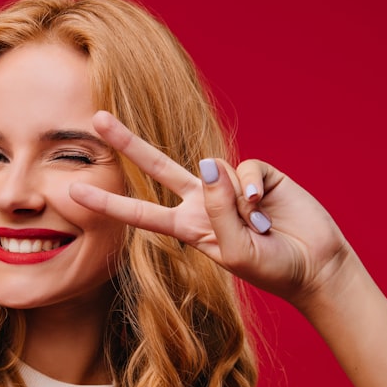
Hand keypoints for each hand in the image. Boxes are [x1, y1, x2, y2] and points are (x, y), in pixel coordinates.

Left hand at [70, 111, 357, 304]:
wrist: (314, 265)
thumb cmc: (271, 267)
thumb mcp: (235, 251)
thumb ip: (218, 212)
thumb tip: (207, 165)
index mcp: (187, 227)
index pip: (140, 212)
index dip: (108, 203)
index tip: (72, 193)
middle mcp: (201, 202)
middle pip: (156, 166)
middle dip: (127, 142)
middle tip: (97, 118)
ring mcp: (227, 185)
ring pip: (211, 168)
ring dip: (234, 202)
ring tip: (257, 228)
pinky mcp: (256, 173)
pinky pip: (244, 169)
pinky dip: (252, 187)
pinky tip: (264, 206)